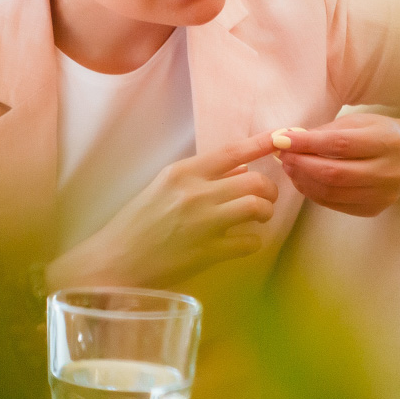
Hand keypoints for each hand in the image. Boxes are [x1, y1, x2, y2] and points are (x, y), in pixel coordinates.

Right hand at [46, 132, 279, 290]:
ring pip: (258, 207)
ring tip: (256, 220)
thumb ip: (202, 179)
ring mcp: (204, 222)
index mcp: (181, 172)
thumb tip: (241, 171)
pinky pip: (250, 241)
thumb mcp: (163, 190)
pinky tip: (242, 243)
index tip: (284, 136)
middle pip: (255, 180)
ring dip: (265, 214)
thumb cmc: (136, 225)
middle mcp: (195, 193)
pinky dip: (252, 241)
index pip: (232, 152)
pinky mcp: (209, 252)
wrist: (115, 262)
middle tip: (264, 201)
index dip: (262, 142)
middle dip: (268, 191)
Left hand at [273, 113, 399, 217]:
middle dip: (301, 164)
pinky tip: (303, 180)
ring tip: (289, 167)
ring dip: (303, 180)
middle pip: (334, 173)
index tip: (281, 139)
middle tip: (283, 156)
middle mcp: (390, 171)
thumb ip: (323, 132)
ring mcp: (384, 195)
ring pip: (332, 192)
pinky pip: (335, 204)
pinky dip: (313, 193)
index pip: (340, 144)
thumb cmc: (375, 133)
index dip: (306, 143)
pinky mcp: (374, 210)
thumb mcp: (355, 122)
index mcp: (387, 142)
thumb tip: (286, 139)